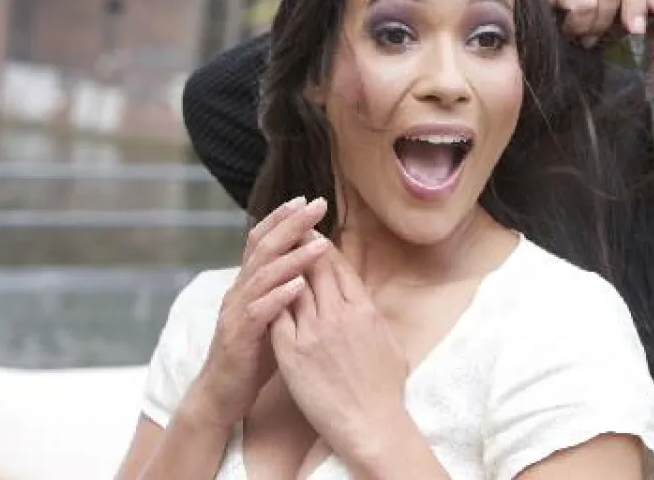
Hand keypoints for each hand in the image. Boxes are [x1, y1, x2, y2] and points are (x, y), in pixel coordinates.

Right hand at [190, 196, 330, 429]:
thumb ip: (283, 289)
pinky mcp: (238, 338)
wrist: (221, 395)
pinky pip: (259, 312)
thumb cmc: (253, 354)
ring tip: (322, 243)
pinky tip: (300, 285)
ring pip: (263, 276)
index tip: (305, 200)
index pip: (260, 241)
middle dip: (291, 224)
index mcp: (246, 284)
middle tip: (318, 204)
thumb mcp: (270, 315)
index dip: (280, 218)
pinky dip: (280, 296)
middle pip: (263, 249)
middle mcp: (238, 292)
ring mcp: (236, 314)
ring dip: (294, 257)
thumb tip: (311, 263)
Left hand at [272, 230, 410, 468]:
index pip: (339, 265)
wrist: (369, 423)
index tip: (312, 233)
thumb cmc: (385, 388)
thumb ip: (372, 315)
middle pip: (315, 268)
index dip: (323, 246)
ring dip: (283, 269)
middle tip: (289, 232)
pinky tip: (264, 294)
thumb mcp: (389, 341)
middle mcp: (339, 313)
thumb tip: (363, 300)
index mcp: (364, 309)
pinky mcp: (292, 353)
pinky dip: (272, 302)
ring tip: (272, 258)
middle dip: (301, 245)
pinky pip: (278, 317)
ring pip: (293, 287)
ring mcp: (314, 332)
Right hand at [541, 0, 653, 43]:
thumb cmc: (578, 23)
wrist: (530, 28)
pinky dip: (581, 24)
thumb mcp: (614, 15)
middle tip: (625, 33)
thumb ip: (638, 4)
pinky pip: (583, 3)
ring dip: (600, 21)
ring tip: (587, 34)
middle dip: (630, 9)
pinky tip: (569, 29)